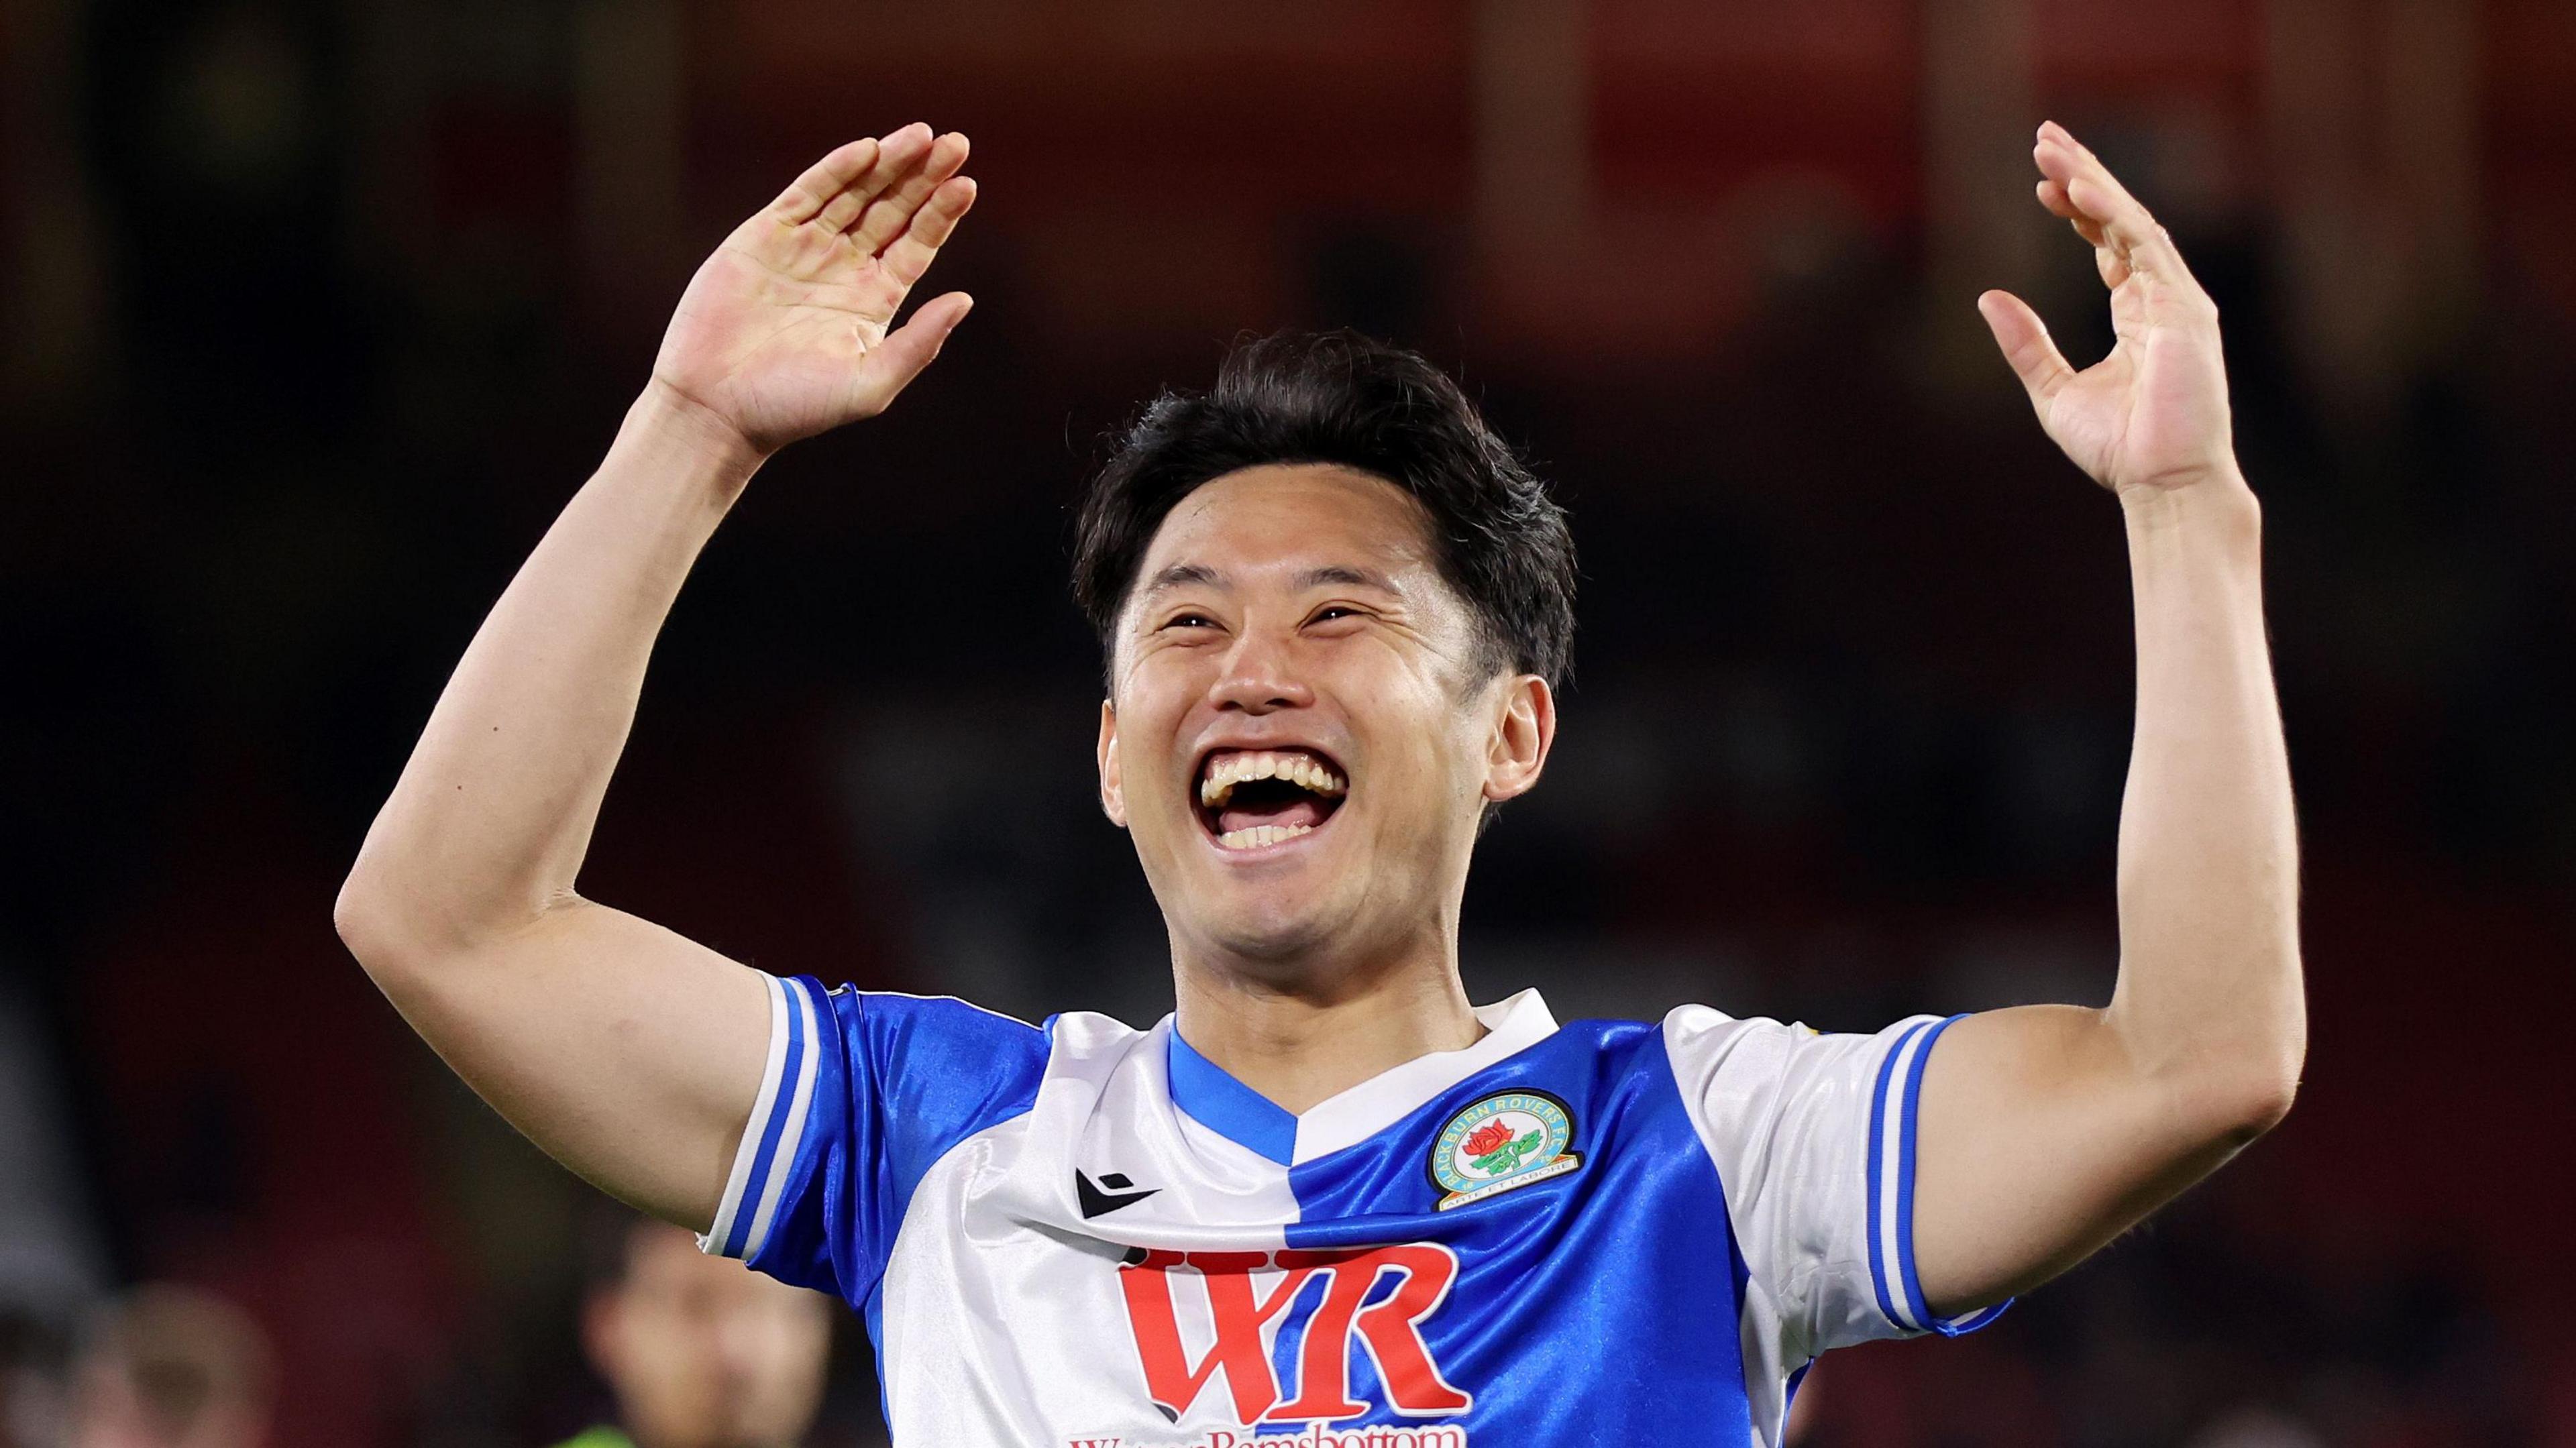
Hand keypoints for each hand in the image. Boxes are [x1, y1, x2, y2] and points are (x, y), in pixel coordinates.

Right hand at [650, 123, 978, 455]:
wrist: (717, 407)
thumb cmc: (794, 407)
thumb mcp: (870, 383)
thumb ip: (919, 343)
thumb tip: (966, 299)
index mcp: (873, 301)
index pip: (917, 245)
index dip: (942, 214)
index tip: (967, 185)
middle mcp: (843, 269)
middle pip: (893, 210)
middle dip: (923, 176)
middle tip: (956, 143)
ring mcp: (804, 249)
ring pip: (855, 194)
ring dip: (888, 164)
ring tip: (922, 135)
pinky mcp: (764, 237)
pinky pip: (807, 194)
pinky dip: (837, 170)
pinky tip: (869, 149)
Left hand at [1978, 122, 2238, 496]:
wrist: (2161, 484)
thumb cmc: (2120, 448)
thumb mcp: (2053, 390)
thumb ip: (2026, 344)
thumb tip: (1988, 298)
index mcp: (2139, 313)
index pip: (2109, 243)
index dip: (2078, 209)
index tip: (2042, 186)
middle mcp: (2162, 297)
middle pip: (2121, 220)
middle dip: (2084, 177)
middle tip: (2046, 138)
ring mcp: (2177, 300)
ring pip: (2132, 221)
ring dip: (2092, 181)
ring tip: (2053, 149)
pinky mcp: (2184, 309)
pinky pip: (2146, 245)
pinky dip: (2113, 213)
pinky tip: (2081, 188)